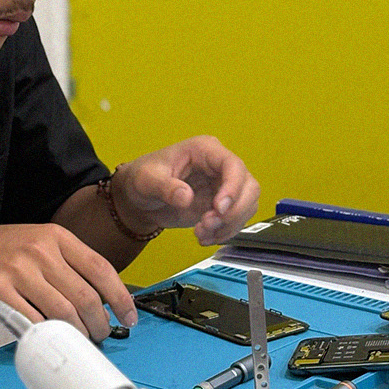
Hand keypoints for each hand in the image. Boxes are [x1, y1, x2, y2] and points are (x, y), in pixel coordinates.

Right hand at [0, 223, 136, 340]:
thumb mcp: (37, 241)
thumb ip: (67, 261)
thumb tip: (103, 294)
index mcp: (55, 236)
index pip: (101, 269)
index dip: (120, 297)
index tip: (128, 315)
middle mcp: (39, 251)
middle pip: (84, 296)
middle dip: (99, 322)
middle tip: (101, 333)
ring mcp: (17, 270)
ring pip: (62, 312)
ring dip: (76, 333)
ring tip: (79, 339)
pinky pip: (31, 320)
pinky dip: (45, 334)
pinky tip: (50, 338)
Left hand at [112, 136, 261, 245]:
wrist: (139, 199)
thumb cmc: (142, 178)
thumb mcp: (147, 179)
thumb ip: (166, 187)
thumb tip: (186, 197)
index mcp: (205, 151)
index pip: (233, 165)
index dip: (233, 187)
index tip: (220, 209)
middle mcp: (220, 167)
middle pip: (249, 186)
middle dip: (234, 210)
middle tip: (209, 224)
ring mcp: (223, 187)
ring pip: (247, 205)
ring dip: (229, 224)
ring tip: (202, 232)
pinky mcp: (222, 206)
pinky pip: (237, 220)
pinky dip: (225, 232)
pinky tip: (205, 237)